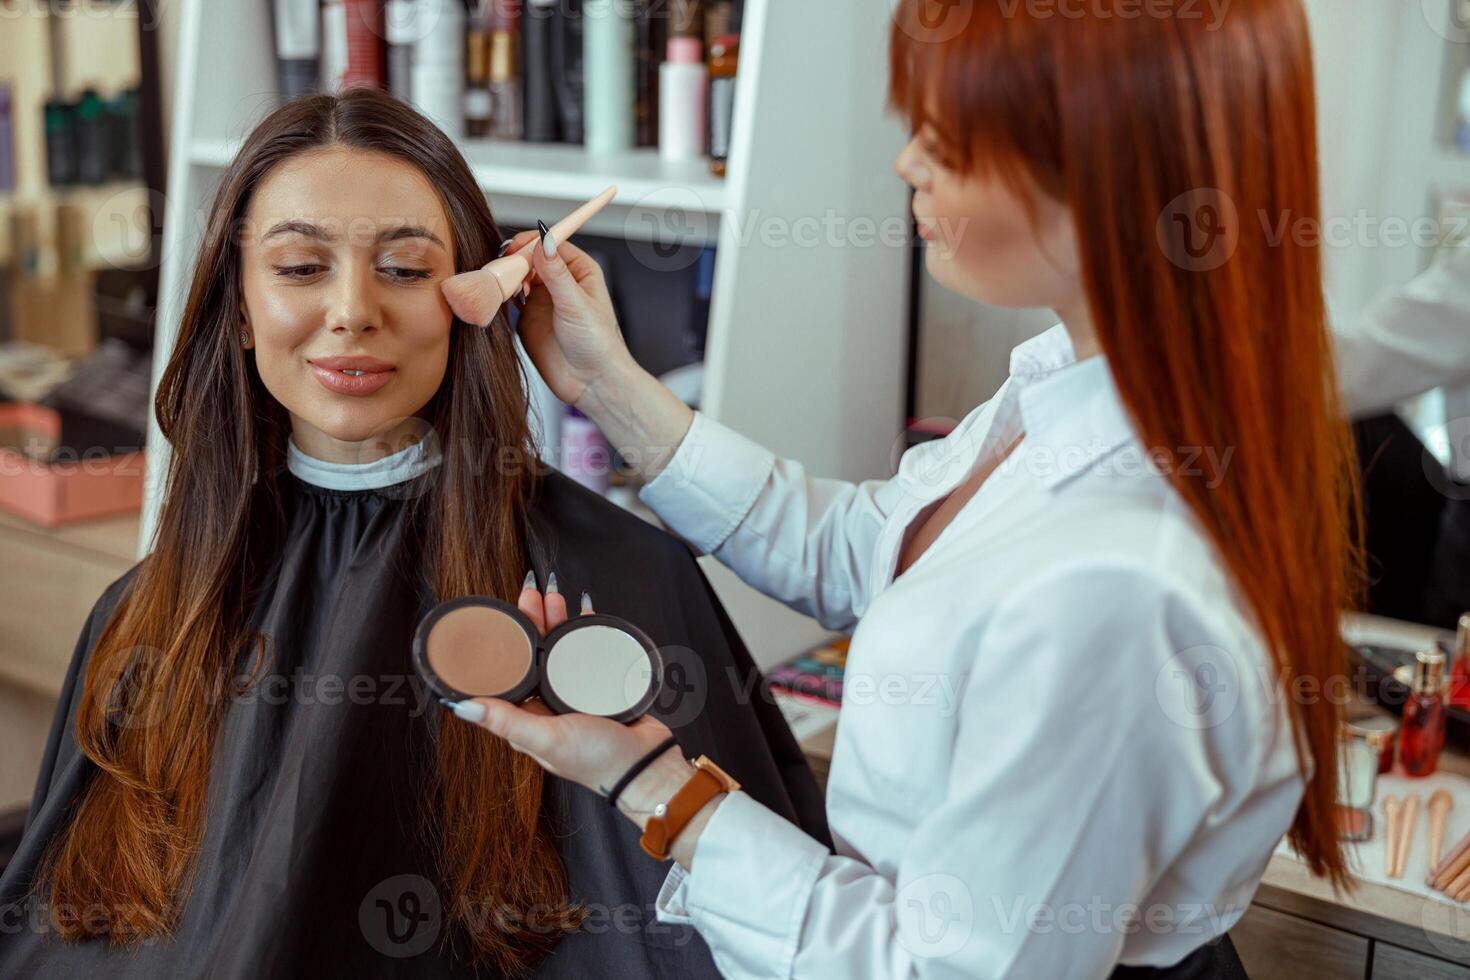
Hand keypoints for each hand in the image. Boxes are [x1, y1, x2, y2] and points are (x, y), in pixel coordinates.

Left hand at [451, 577, 675, 803]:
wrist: (647, 765)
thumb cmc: (597, 761)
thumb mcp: (546, 739)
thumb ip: (507, 721)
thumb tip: (462, 707)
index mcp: (530, 718)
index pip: (510, 674)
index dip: (506, 645)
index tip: (504, 619)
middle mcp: (549, 705)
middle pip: (536, 655)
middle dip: (533, 623)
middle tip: (532, 596)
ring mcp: (576, 695)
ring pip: (561, 650)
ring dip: (557, 622)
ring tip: (555, 598)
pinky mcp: (602, 687)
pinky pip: (590, 652)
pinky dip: (586, 632)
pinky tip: (585, 614)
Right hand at [500, 228, 639, 411]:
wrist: (591, 383)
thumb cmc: (598, 344)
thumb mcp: (576, 304)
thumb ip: (557, 274)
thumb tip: (544, 241)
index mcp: (579, 270)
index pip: (550, 243)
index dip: (531, 242)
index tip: (514, 247)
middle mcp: (559, 282)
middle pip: (529, 258)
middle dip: (513, 260)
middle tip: (500, 268)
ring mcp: (541, 299)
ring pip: (516, 277)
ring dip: (504, 278)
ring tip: (497, 285)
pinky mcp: (526, 318)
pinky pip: (507, 300)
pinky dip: (499, 297)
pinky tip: (496, 300)